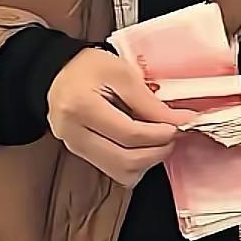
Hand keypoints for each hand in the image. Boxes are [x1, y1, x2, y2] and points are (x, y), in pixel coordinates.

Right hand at [47, 48, 184, 187]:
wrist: (58, 73)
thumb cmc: (89, 67)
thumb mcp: (121, 72)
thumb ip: (149, 101)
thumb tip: (180, 121)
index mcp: (81, 107)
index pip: (130, 134)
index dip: (161, 133)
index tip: (181, 124)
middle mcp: (73, 133)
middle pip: (125, 161)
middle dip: (157, 152)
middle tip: (172, 134)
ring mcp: (74, 147)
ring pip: (121, 173)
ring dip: (147, 161)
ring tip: (157, 140)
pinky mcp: (80, 155)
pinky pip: (114, 171)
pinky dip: (134, 163)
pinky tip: (141, 145)